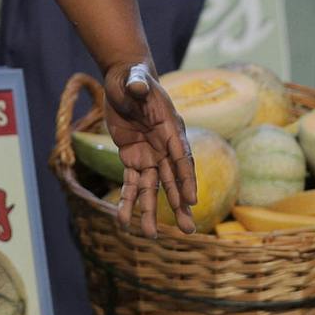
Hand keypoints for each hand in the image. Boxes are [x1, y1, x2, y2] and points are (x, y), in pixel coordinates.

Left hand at [103, 62, 198, 235]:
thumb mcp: (135, 79)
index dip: (186, 179)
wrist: (125, 81)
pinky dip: (127, 200)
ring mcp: (149, 155)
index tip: (191, 201)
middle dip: (179, 205)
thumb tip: (138, 87)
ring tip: (150, 235)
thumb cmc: (134, 78)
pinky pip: (131, 183)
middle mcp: (164, 147)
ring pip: (152, 188)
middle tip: (188, 230)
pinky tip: (122, 220)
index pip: (181, 158)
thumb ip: (138, 85)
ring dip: (150, 211)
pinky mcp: (133, 159)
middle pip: (173, 180)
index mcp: (170, 129)